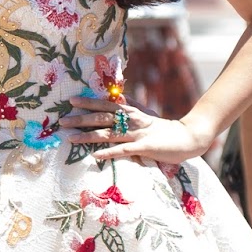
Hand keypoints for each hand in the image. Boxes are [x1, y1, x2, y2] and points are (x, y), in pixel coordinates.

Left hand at [66, 96, 210, 166]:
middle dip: (81, 118)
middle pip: (103, 118)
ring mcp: (138, 134)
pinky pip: (124, 151)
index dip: (89, 102)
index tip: (71, 100)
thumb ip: (132, 105)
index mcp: (132, 112)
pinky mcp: (145, 148)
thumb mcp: (147, 114)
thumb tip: (118, 95)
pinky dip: (109, 153)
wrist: (189, 137)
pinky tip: (95, 156)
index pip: (107, 105)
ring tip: (71, 138)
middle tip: (62, 120)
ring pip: (109, 133)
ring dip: (88, 136)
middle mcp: (133, 120)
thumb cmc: (164, 129)